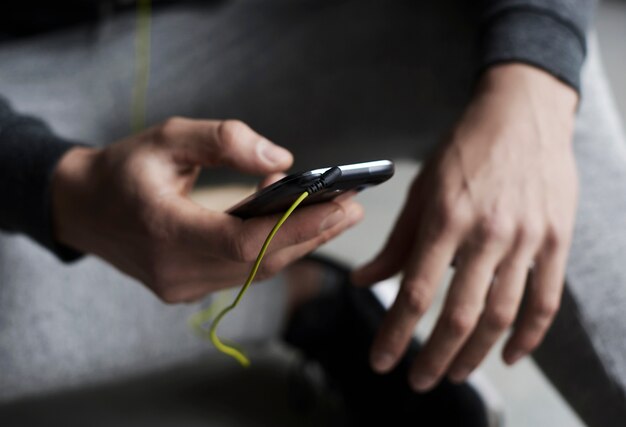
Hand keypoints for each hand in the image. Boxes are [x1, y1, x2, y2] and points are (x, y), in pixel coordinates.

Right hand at [52, 118, 362, 302]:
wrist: (82, 208)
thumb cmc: (122, 169)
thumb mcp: (166, 137)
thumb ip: (223, 141)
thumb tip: (282, 160)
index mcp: (165, 231)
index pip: (246, 242)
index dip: (298, 226)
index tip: (342, 206)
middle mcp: (175, 270)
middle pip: (261, 261)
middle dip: (313, 234)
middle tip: (354, 207)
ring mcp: (181, 287)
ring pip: (257, 271)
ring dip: (298, 243)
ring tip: (336, 214)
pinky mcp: (187, 289)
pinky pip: (242, 273)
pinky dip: (273, 249)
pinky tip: (295, 225)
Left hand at [353, 64, 577, 390]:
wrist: (524, 114)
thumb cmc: (466, 149)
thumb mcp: (421, 189)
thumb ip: (396, 242)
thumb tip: (364, 280)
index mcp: (445, 218)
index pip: (416, 290)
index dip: (395, 332)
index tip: (381, 360)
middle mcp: (486, 233)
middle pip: (460, 314)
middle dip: (434, 356)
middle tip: (418, 380)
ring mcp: (525, 239)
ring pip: (502, 315)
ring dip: (475, 354)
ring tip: (454, 374)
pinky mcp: (555, 240)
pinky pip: (544, 300)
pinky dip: (528, 335)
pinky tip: (509, 354)